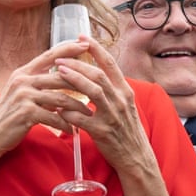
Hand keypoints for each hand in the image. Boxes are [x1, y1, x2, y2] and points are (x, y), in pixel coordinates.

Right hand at [0, 39, 99, 150]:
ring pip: (61, 97)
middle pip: (61, 76)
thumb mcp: (23, 93)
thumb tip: (65, 78)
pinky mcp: (26, 113)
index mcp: (23, 72)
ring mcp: (24, 96)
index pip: (50, 55)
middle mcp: (23, 80)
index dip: (69, 48)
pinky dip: (66, 124)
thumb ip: (40, 84)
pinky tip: (72, 130)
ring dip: (78, 108)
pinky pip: (54, 116)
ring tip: (90, 113)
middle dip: (82, 83)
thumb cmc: (10, 115)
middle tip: (100, 89)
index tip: (86, 44)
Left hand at [51, 37, 151, 171]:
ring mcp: (113, 116)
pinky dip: (69, 112)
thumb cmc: (127, 132)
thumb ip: (113, 91)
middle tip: (60, 58)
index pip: (111, 64)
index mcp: (126, 92)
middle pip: (99, 74)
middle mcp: (121, 101)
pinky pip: (83, 118)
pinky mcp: (103, 132)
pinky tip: (58, 108)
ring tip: (58, 72)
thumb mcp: (125, 107)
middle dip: (78, 63)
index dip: (96, 48)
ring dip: (74, 80)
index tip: (82, 37)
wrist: (137, 158)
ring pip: (93, 91)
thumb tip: (96, 74)